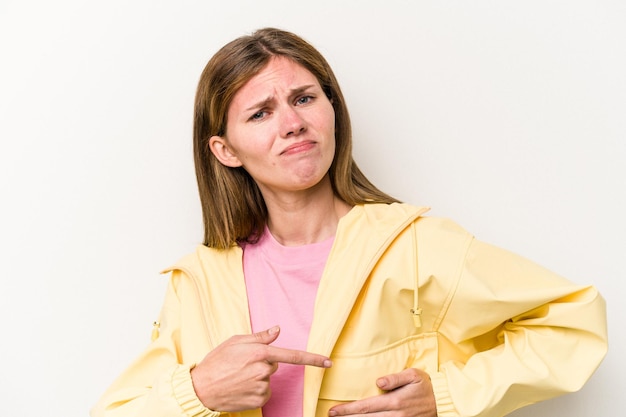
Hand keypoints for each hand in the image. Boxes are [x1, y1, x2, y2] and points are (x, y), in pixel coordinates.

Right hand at [190, 326, 331, 411]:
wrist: (201, 388)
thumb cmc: (217, 362)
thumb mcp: (235, 342)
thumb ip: (259, 337)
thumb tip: (277, 329)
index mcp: (260, 352)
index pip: (292, 355)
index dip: (313, 359)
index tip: (328, 361)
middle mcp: (263, 370)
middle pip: (275, 364)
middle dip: (263, 363)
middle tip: (243, 365)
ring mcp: (261, 386)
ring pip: (269, 379)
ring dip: (259, 377)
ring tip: (239, 376)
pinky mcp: (258, 400)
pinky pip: (265, 392)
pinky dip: (256, 389)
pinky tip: (242, 387)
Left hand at [328, 368, 435, 416]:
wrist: (443, 402)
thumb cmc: (426, 386)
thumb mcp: (414, 375)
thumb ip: (395, 378)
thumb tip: (378, 381)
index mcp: (395, 401)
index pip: (366, 406)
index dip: (348, 409)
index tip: (334, 410)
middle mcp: (395, 415)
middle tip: (331, 416)